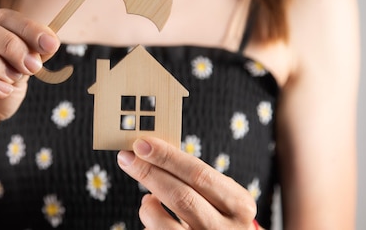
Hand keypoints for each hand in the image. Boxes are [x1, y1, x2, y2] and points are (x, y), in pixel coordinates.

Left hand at [117, 137, 256, 229]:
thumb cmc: (221, 216)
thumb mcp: (222, 198)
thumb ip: (197, 180)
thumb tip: (151, 154)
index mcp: (239, 204)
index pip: (199, 174)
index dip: (167, 157)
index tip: (143, 144)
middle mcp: (226, 229)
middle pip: (180, 196)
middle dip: (149, 173)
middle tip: (127, 158)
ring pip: (163, 223)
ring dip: (147, 206)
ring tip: (148, 199)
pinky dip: (150, 223)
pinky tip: (155, 218)